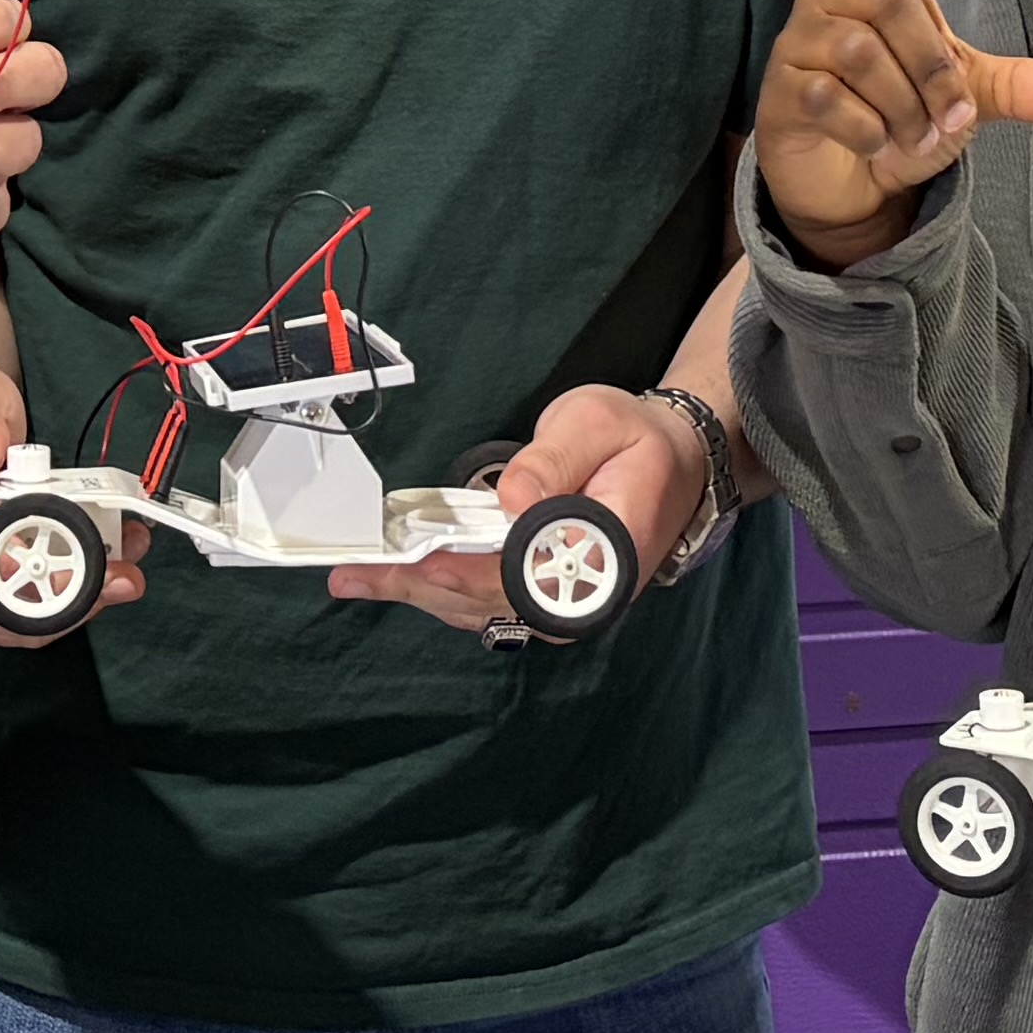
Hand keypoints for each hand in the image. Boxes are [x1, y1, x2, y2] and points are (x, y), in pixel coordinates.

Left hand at [341, 382, 697, 634]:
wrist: (674, 465)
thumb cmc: (637, 443)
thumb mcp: (600, 424)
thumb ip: (554, 459)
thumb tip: (513, 499)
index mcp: (606, 555)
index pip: (532, 579)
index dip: (473, 575)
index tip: (424, 564)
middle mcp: (583, 593)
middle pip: (493, 601)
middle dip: (423, 585)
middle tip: (359, 574)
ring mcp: (562, 600)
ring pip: (481, 608)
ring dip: (420, 593)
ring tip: (361, 579)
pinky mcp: (542, 593)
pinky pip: (485, 600)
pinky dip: (438, 588)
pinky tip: (398, 576)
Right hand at [751, 0, 1032, 268]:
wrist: (841, 178)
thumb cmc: (901, 114)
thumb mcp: (967, 98)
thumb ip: (1020, 88)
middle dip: (933, 70)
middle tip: (947, 119)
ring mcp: (805, 32)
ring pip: (865, 53)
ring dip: (907, 110)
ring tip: (912, 136)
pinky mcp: (782, 80)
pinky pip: (835, 98)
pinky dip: (872, 133)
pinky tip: (873, 144)